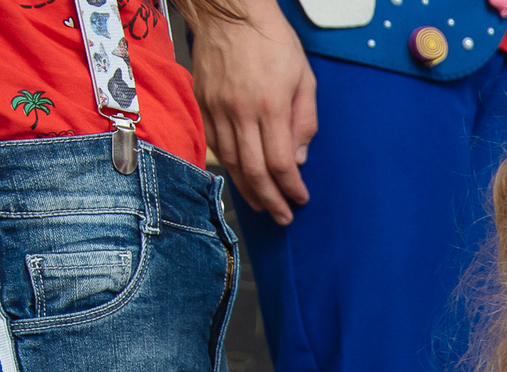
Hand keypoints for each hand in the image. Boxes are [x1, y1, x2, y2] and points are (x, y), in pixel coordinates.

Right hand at [190, 4, 316, 223]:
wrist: (230, 13)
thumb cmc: (272, 41)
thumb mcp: (304, 78)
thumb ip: (304, 121)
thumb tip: (298, 159)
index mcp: (269, 106)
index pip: (280, 163)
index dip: (291, 188)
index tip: (300, 199)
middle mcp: (240, 112)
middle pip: (253, 171)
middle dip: (270, 200)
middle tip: (282, 217)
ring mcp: (216, 108)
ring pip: (230, 162)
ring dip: (247, 189)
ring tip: (262, 204)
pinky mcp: (202, 103)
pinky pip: (214, 145)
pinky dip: (227, 166)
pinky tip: (239, 178)